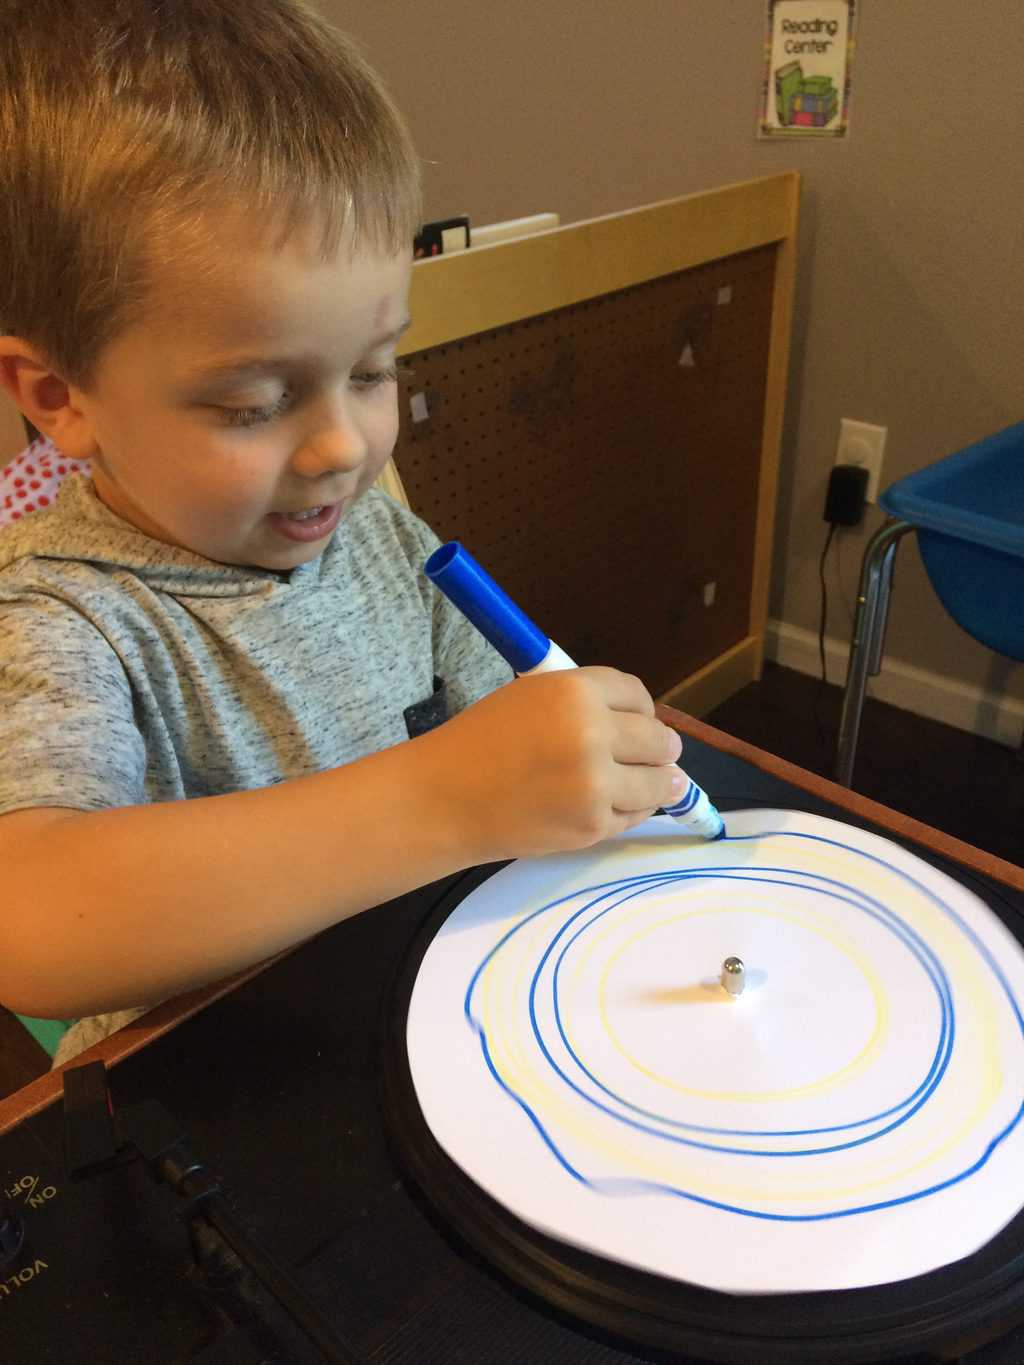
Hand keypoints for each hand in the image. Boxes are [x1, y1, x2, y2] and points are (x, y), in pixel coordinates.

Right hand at [421, 666, 685, 861]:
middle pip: (658, 738)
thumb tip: (643, 722)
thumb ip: (585, 703)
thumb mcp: (532, 697)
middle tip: (659, 754)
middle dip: (661, 747)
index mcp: (575, 691)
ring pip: (659, 782)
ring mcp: (596, 784)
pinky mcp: (593, 825)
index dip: (642, 709)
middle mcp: (592, 733)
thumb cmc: (482, 741)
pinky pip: (636, 815)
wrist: (445, 798)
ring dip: (657, 782)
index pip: (637, 695)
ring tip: (652, 782)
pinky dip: (632, 809)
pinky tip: (615, 803)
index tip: (639, 721)